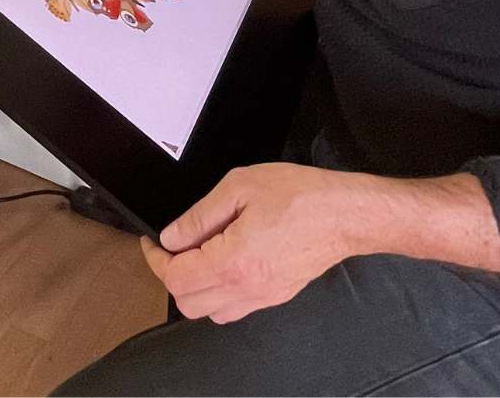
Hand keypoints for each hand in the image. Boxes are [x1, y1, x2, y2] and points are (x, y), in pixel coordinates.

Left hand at [142, 164, 362, 323]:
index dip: (156, 260)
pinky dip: (219, 293)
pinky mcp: (275, 296)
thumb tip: (172, 236)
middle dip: (172, 276)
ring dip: (196, 288)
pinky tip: (225, 265)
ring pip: (210, 312)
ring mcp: (262, 297)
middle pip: (187, 304)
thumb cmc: (302, 197)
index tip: (154, 243)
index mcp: (233, 261)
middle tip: (174, 249)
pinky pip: (235, 309)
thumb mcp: (240, 187)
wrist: (345, 215)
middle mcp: (246, 288)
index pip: (176, 278)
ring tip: (200, 256)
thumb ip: (199, 216)